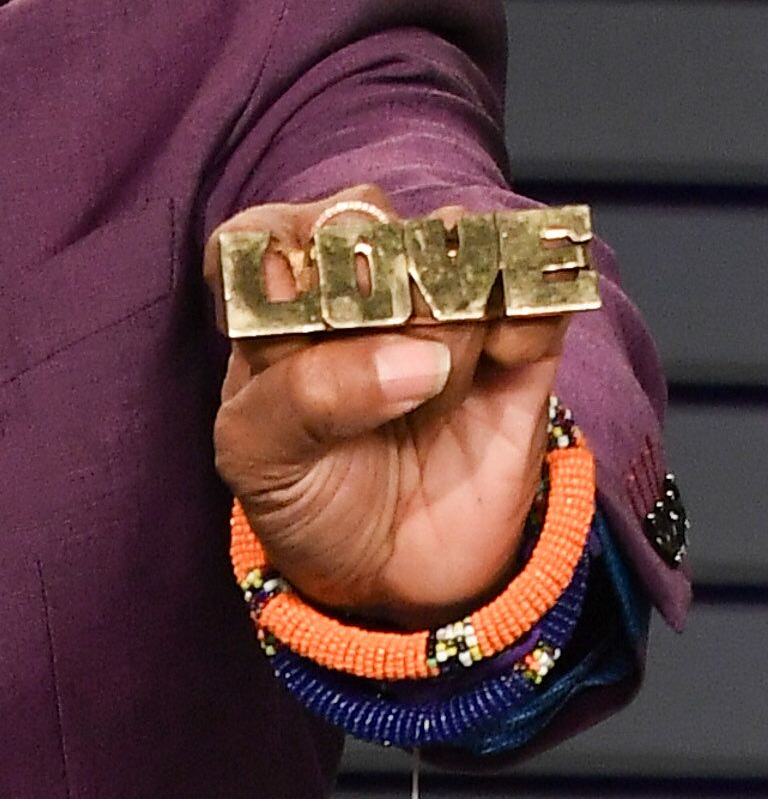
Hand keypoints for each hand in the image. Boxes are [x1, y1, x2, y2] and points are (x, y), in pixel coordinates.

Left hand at [207, 187, 570, 622]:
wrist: (393, 576)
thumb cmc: (307, 498)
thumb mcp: (261, 460)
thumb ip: (304, 397)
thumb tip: (416, 358)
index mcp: (273, 302)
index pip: (261, 235)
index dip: (284, 266)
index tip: (304, 322)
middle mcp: (356, 283)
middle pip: (366, 221)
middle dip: (373, 294)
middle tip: (378, 361)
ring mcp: (441, 302)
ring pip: (453, 251)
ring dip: (447, 325)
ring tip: (433, 395)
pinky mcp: (517, 335)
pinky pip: (537, 292)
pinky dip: (522, 324)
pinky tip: (501, 369)